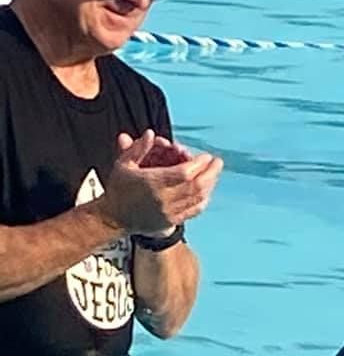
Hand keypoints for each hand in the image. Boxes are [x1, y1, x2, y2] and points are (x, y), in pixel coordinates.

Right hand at [102, 129, 221, 235]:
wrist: (114, 218)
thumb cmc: (119, 188)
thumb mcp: (123, 164)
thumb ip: (138, 148)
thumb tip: (151, 134)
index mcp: (152, 183)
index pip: (184, 173)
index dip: (198, 164)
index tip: (206, 156)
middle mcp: (163, 198)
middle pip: (196, 185)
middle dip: (211, 172)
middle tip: (218, 162)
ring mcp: (169, 212)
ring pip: (197, 198)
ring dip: (210, 185)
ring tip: (214, 173)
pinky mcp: (172, 221)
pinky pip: (193, 211)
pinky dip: (203, 200)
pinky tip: (207, 191)